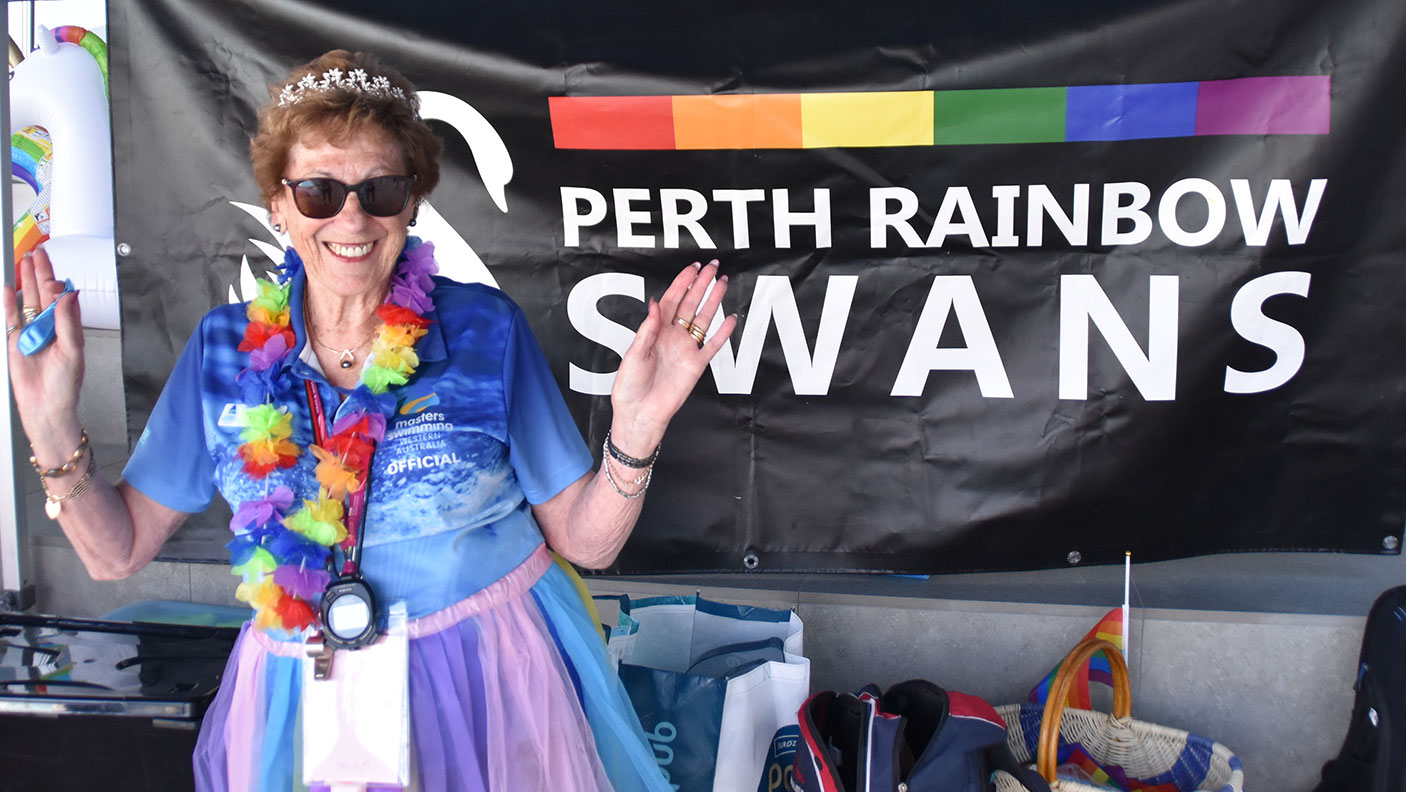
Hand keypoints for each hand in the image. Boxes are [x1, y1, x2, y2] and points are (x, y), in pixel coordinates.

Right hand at [4, 247, 85, 462]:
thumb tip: (70, 296)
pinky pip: (10, 317)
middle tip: (37, 252)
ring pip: (27, 300)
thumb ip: (69, 322)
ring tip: (24, 261)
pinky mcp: (15, 341)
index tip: (53, 270)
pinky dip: (7, 302)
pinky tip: (6, 287)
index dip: (57, 282)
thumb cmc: (65, 385)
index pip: (62, 298)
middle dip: (40, 272)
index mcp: (67, 327)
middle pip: (43, 293)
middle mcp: (50, 327)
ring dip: (25, 281)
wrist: (46, 407)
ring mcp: (31, 332)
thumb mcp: (73, 351)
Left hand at [609, 260, 736, 455]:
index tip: (694, 267)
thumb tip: (656, 302)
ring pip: (704, 319)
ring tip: (723, 283)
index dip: (682, 282)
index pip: (672, 300)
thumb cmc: (630, 386)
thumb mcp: (633, 354)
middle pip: (690, 304)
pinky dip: (722, 333)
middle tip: (713, 267)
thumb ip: (648, 329)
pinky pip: (712, 346)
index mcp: (655, 331)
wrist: (640, 414)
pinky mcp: (696, 366)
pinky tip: (731, 319)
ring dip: (713, 301)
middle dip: (701, 284)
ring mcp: (686, 350)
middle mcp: (672, 337)